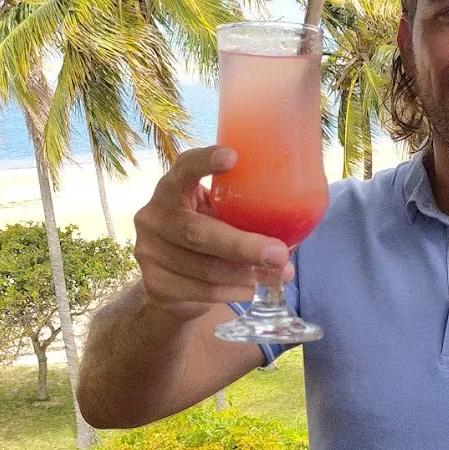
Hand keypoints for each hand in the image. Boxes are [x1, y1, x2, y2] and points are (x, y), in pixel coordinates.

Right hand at [133, 145, 294, 320]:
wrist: (171, 280)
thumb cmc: (207, 234)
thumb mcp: (216, 214)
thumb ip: (241, 209)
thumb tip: (299, 218)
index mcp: (173, 188)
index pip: (183, 168)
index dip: (204, 163)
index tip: (232, 157)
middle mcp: (154, 216)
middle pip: (197, 232)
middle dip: (242, 246)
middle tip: (279, 253)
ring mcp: (149, 251)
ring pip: (203, 268)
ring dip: (246, 275)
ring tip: (278, 275)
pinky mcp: (154, 284)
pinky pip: (200, 291)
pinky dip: (233, 292)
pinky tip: (252, 290)